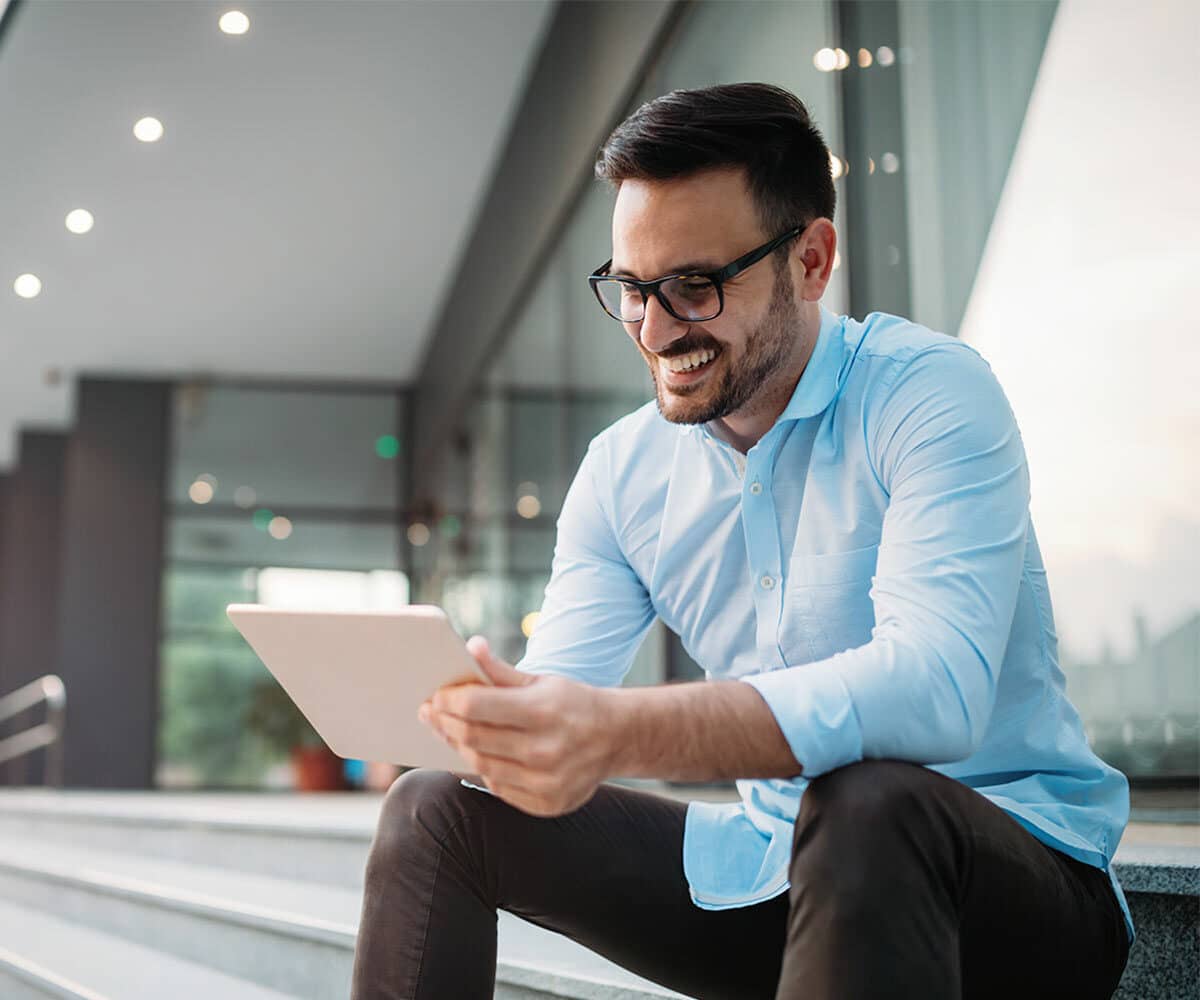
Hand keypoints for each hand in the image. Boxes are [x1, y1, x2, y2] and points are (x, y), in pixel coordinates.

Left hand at [418, 636, 614, 816]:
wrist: (619, 738)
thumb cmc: (574, 703)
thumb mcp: (542, 680)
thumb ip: (501, 670)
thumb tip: (470, 647)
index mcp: (543, 711)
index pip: (477, 706)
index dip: (449, 700)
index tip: (436, 695)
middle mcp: (545, 750)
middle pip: (473, 738)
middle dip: (445, 723)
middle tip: (430, 712)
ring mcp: (546, 782)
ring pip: (481, 765)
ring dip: (459, 746)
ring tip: (449, 731)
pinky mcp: (546, 804)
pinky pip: (499, 787)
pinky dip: (484, 768)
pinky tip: (479, 753)